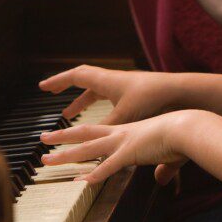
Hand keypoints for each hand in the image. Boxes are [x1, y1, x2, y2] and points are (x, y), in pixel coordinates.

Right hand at [39, 65, 181, 124]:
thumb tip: (88, 146)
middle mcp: (112, 79)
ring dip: (81, 100)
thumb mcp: (123, 116)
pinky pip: (107, 95)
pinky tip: (98, 119)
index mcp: (106, 80)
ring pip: (96, 89)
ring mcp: (123, 85)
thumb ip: (104, 129)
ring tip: (69, 114)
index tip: (43, 88)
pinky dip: (97, 105)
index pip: (76, 76)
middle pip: (83, 79)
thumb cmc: (151, 100)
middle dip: (65, 87)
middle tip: (51, 94)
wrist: (178, 92)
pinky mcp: (133, 94)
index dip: (58, 82)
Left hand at [40, 112, 188, 184]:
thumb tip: (162, 180)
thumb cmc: (179, 138)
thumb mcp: (166, 154)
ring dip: (66, 155)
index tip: (63, 138)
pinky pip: (109, 166)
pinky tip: (82, 182)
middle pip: (83, 135)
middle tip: (43, 140)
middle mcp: (119, 135)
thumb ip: (162, 168)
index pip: (95, 132)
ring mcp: (122, 143)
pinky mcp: (130, 153)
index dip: (78, 136)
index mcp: (125, 132)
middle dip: (61, 138)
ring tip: (47, 160)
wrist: (187, 127)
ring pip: (87, 149)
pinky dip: (95, 174)